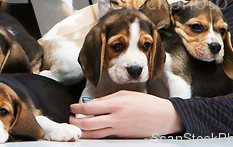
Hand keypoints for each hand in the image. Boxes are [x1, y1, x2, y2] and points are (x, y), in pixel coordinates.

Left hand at [69, 90, 184, 138]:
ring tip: (76, 126)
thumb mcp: (125, 95)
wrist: (162, 117)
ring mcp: (119, 130)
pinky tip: (90, 132)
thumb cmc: (146, 103)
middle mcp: (116, 118)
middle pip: (88, 124)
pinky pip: (104, 137)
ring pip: (94, 134)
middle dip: (75, 122)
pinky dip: (94, 135)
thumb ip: (107, 99)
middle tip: (71, 119)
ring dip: (82, 131)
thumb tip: (91, 104)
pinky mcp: (122, 137)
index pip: (90, 108)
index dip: (77, 108)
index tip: (72, 107)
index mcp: (116, 104)